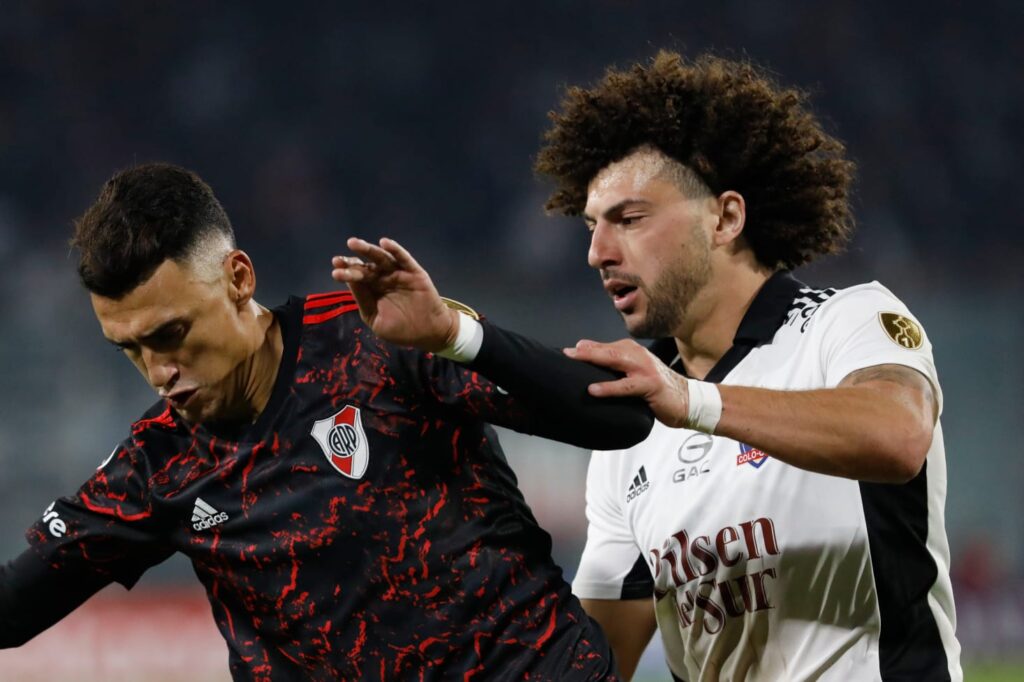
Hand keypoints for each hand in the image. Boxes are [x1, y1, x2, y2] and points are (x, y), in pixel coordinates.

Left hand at [331, 237, 458, 350]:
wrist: (429, 333)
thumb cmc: (401, 330)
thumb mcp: (376, 320)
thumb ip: (364, 302)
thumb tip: (350, 282)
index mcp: (373, 290)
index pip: (357, 278)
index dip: (346, 272)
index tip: (335, 269)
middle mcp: (384, 279)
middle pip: (366, 267)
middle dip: (351, 262)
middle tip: (339, 260)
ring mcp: (398, 274)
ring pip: (381, 259)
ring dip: (368, 250)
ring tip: (353, 244)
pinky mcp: (414, 272)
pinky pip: (404, 258)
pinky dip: (395, 250)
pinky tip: (384, 243)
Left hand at [564, 339, 689, 427]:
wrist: (688, 400)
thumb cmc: (656, 388)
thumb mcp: (633, 372)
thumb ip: (613, 362)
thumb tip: (584, 349)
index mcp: (632, 351)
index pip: (605, 347)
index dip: (585, 349)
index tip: (566, 352)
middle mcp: (637, 355)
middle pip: (607, 351)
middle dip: (585, 351)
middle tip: (566, 353)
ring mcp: (644, 369)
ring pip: (615, 361)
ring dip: (594, 359)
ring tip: (575, 361)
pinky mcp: (650, 385)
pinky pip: (626, 386)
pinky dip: (609, 387)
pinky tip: (593, 390)